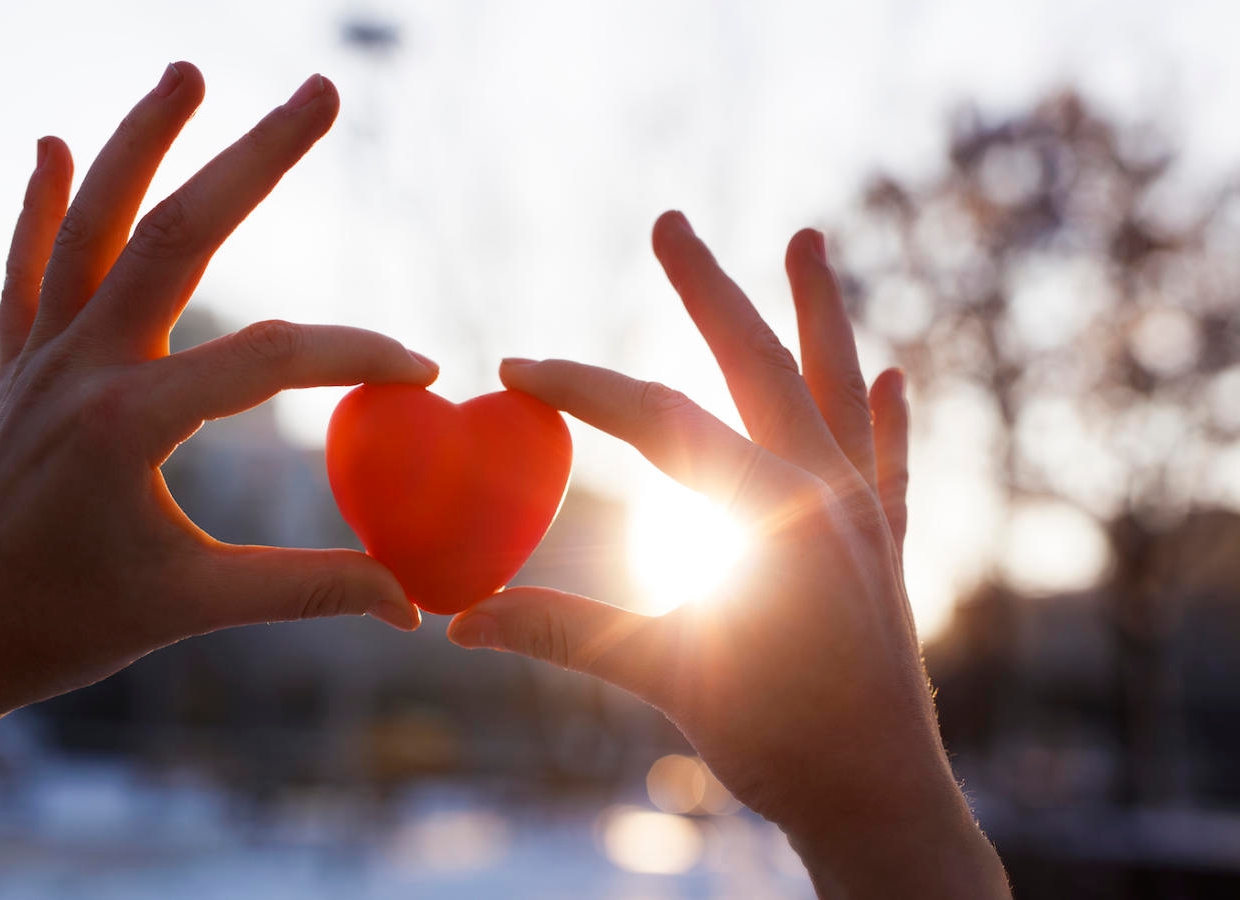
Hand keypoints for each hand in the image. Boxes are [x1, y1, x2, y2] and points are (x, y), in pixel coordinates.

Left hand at [0, 63, 430, 874]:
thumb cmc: (71, 628)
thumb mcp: (197, 606)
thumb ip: (310, 590)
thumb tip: (413, 603)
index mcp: (131, 424)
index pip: (268, 358)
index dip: (356, 355)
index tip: (422, 370)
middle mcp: (81, 366)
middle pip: (178, 234)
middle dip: (256, 157)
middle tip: (322, 90)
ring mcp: (41, 356)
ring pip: (93, 222)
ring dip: (140, 139)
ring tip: (189, 70)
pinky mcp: (17, 364)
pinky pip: (28, 267)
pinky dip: (39, 203)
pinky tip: (52, 144)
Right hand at [448, 213, 1008, 896]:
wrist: (882, 801)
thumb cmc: (779, 742)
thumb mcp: (665, 676)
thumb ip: (565, 632)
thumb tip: (460, 623)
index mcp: (769, 510)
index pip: (659, 420)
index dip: (581, 388)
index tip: (516, 368)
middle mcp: (825, 491)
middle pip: (756, 364)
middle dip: (708, 290)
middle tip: (669, 222)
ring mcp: (864, 513)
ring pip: (835, 387)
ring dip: (817, 312)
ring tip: (808, 239)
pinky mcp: (885, 546)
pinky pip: (887, 460)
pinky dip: (885, 416)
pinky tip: (892, 374)